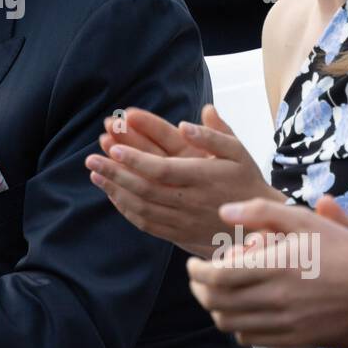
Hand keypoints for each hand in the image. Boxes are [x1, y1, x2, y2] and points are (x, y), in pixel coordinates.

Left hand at [87, 105, 279, 255]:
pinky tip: (111, 193)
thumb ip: (217, 134)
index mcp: (203, 178)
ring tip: (94, 172)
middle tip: (91, 158)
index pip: (163, 169)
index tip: (114, 147)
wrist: (256, 227)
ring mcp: (182, 221)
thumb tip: (197, 114)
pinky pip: (145, 222)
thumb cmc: (246, 182)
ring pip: (141, 206)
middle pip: (145, 188)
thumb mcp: (240, 153)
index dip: (137, 159)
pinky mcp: (176, 234)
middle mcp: (190, 201)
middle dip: (116, 173)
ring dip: (114, 189)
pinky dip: (125, 208)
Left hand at [187, 196, 347, 347]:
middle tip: (199, 279)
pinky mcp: (295, 337)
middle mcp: (277, 298)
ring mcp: (285, 322)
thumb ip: (261, 211)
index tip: (194, 265)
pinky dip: (237, 326)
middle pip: (217, 303)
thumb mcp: (303, 219)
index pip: (218, 277)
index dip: (196, 272)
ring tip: (217, 294)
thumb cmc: (342, 250)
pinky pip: (251, 339)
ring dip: (215, 309)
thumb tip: (225, 212)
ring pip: (230, 323)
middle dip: (199, 290)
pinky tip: (242, 311)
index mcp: (276, 267)